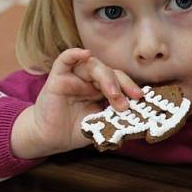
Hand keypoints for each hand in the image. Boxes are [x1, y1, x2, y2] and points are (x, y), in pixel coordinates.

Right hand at [11, 48, 141, 158]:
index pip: (120, 81)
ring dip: (106, 78)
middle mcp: (90, 80)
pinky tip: (84, 53)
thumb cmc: (76, 130)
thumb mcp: (101, 124)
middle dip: (122, 85)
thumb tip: (138, 117)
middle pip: (110, 72)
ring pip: (93, 66)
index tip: (141, 98)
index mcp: (102, 88)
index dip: (131, 87)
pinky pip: (65, 60)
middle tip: (126, 102)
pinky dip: (74, 54)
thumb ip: (116, 117)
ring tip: (113, 95)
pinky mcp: (57, 78)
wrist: (51, 139)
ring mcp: (74, 77)